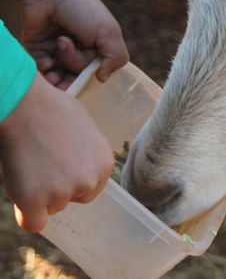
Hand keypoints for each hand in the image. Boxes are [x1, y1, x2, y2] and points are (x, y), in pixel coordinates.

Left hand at [0, 0, 128, 88]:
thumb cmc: (83, 9)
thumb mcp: (110, 33)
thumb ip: (116, 58)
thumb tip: (102, 79)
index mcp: (98, 48)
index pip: (96, 73)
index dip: (90, 76)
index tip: (87, 69)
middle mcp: (79, 51)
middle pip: (76, 76)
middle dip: (71, 68)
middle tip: (64, 47)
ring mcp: (57, 52)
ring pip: (58, 77)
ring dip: (56, 76)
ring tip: (51, 62)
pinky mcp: (38, 50)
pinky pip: (40, 71)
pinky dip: (43, 70)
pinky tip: (45, 61)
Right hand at [0, 73, 113, 231]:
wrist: (25, 103)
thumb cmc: (51, 108)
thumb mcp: (85, 130)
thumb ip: (87, 153)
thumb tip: (79, 164)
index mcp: (104, 164)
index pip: (90, 188)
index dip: (71, 179)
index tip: (57, 167)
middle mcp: (89, 180)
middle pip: (73, 199)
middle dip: (57, 189)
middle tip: (41, 165)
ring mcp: (63, 191)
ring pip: (51, 208)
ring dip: (39, 195)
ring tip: (29, 164)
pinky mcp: (36, 200)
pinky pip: (33, 223)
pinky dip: (26, 214)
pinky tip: (20, 195)